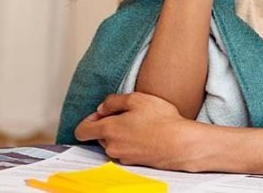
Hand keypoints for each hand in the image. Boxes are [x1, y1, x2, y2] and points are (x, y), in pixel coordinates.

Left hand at [74, 92, 195, 169]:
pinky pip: (125, 150)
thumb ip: (113, 101)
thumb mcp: (136, 99)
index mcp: (108, 129)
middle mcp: (112, 146)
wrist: (180, 144)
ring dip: (121, 133)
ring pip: (113, 143)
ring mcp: (122, 156)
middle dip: (109, 124)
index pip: (82, 130)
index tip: (101, 113)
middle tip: (128, 114)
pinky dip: (131, 143)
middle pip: (99, 135)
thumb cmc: (161, 120)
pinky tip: (146, 135)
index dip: (88, 119)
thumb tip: (102, 108)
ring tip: (141, 124)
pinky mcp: (133, 163)